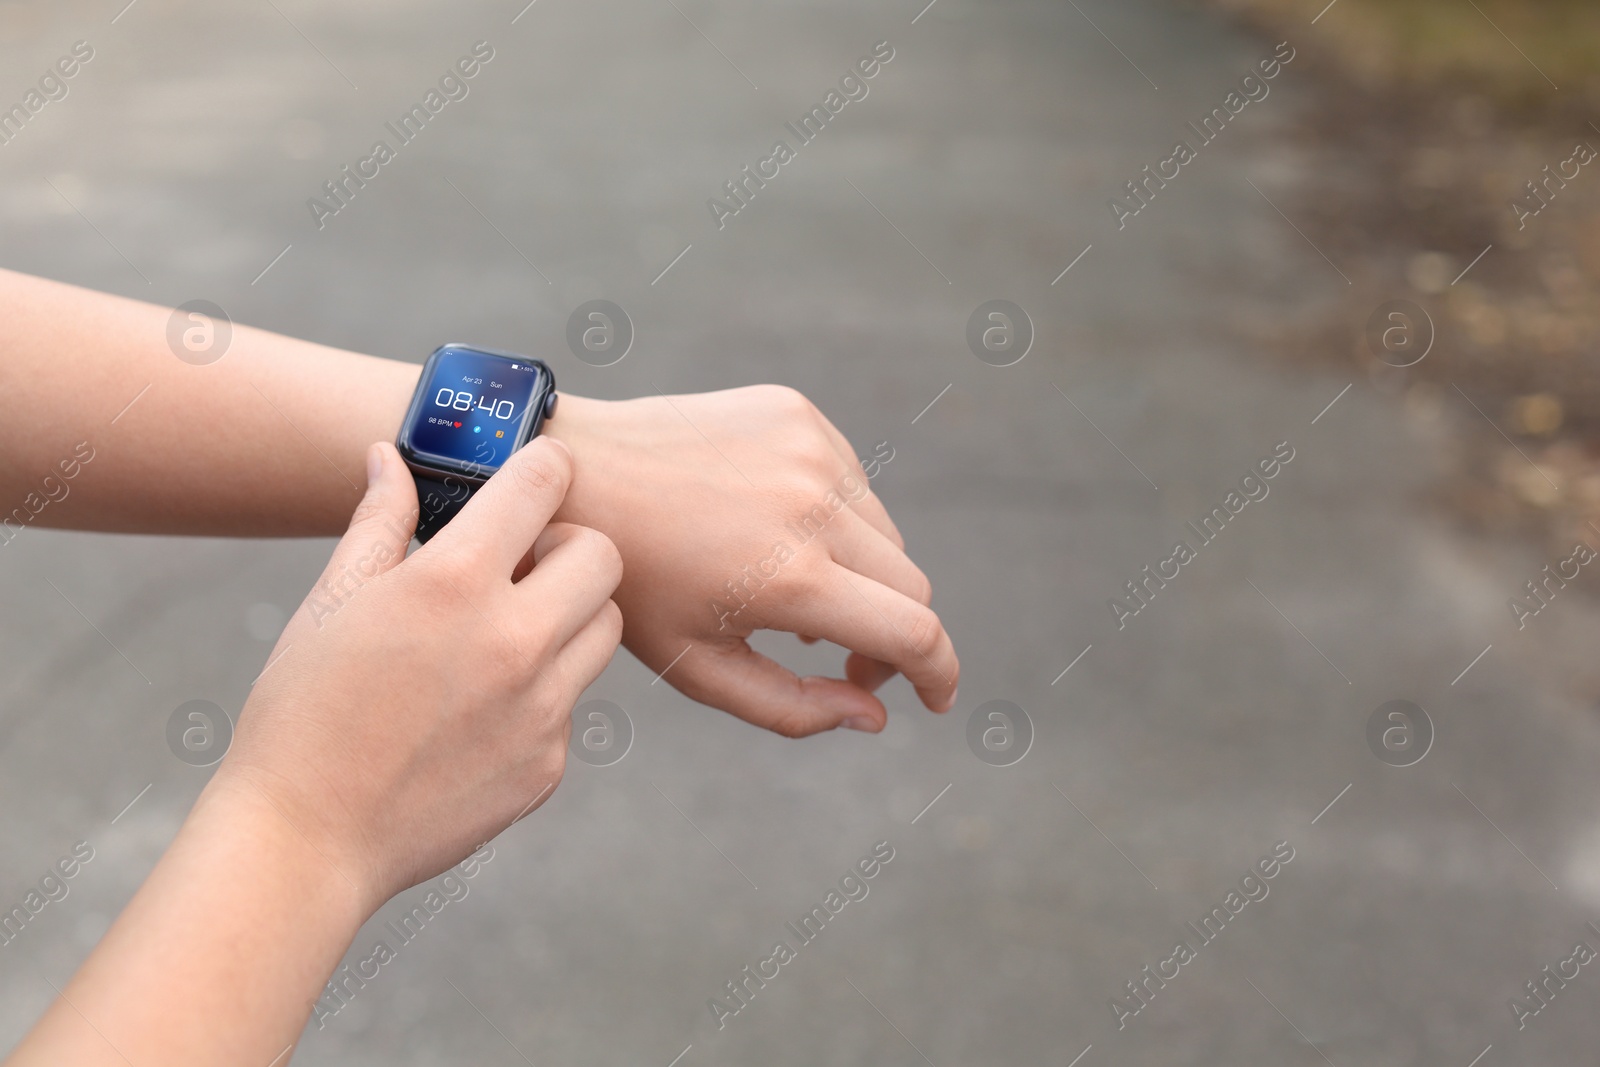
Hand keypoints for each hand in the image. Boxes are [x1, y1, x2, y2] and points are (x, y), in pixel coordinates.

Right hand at [216, 437, 622, 907]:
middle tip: (523, 564)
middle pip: (602, 556)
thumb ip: (378, 523)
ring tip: (504, 634)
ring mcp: (541, 707)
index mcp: (454, 584)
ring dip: (569, 615)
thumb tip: (390, 459)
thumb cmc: (303, 713)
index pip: (545, 484)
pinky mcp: (549, 762)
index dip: (542, 469)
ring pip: (603, 629)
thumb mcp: (331, 604)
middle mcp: (514, 640)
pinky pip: (572, 703)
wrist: (305, 841)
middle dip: (568, 546)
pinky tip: (479, 710)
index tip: (533, 478)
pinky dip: (542, 693)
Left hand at [548, 386, 957, 737]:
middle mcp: (815, 506)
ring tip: (792, 590)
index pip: (915, 632)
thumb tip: (874, 715)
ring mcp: (811, 449)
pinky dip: (833, 518)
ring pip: (885, 534)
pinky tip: (771, 529)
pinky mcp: (799, 414)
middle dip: (893, 633)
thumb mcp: (698, 666)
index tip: (936, 698)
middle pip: (910, 585)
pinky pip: (852, 482)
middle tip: (841, 656)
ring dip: (861, 573)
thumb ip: (793, 707)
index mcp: (793, 577)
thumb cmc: (632, 582)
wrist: (578, 471)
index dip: (940, 673)